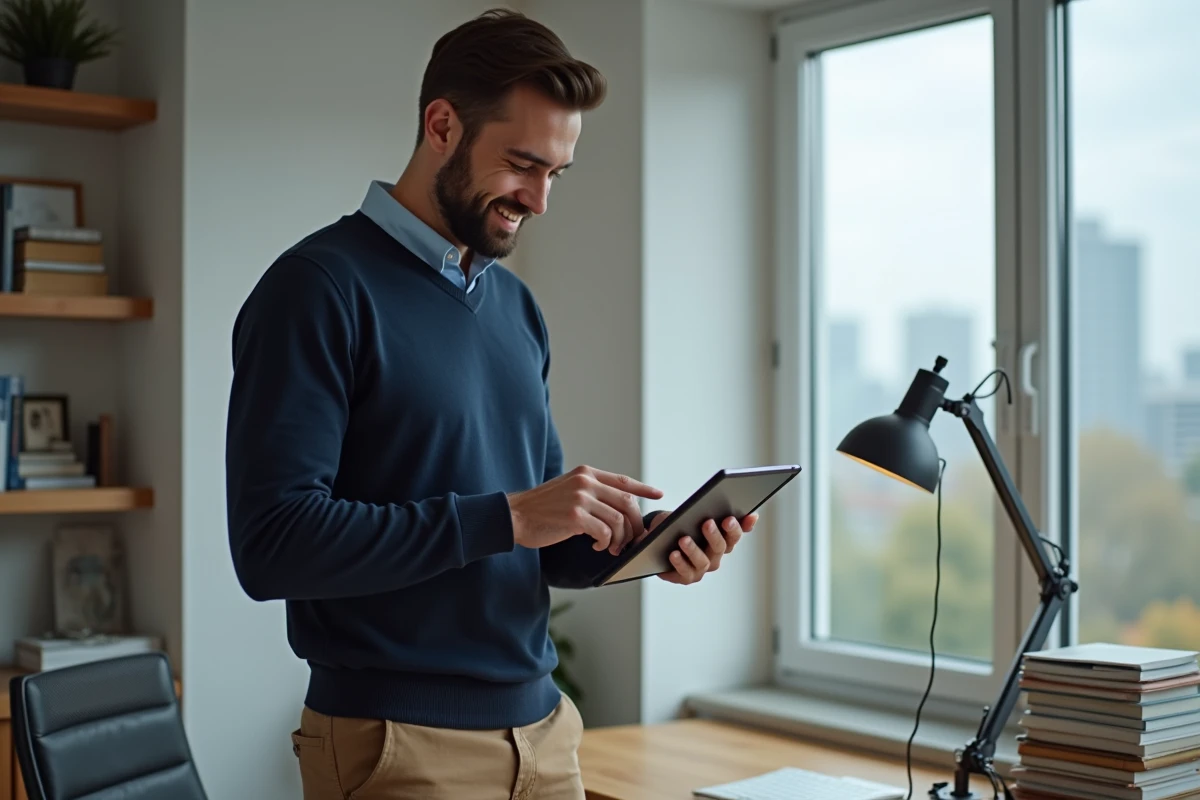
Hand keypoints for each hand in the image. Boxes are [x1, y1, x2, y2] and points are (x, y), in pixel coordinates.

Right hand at [507, 466, 663, 554]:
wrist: (515, 515)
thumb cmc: (542, 508)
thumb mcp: (568, 490)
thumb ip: (590, 492)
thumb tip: (617, 509)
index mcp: (586, 473)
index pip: (622, 481)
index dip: (643, 488)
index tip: (658, 494)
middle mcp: (585, 482)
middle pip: (626, 503)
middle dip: (635, 524)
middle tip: (632, 539)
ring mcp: (580, 498)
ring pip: (618, 520)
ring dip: (620, 538)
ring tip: (611, 547)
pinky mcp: (575, 516)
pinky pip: (604, 532)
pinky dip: (605, 543)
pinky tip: (596, 546)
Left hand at [651, 512, 757, 584]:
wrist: (659, 541)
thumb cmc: (680, 526)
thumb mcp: (691, 514)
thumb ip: (706, 510)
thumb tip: (714, 503)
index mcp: (722, 540)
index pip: (735, 535)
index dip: (737, 528)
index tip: (730, 518)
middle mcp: (715, 556)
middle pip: (720, 547)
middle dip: (714, 535)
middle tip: (707, 523)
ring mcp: (701, 568)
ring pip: (703, 562)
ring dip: (693, 550)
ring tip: (683, 539)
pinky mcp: (686, 577)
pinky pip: (685, 572)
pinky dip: (679, 563)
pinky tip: (673, 554)